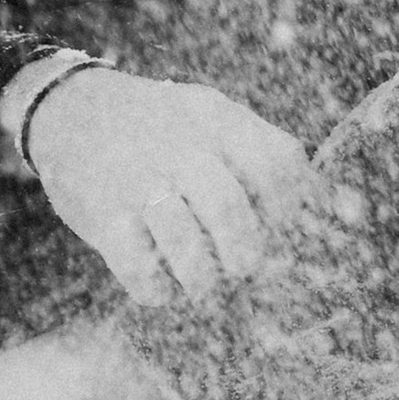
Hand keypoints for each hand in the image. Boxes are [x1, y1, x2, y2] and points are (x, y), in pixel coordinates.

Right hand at [22, 66, 319, 307]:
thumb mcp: (208, 115)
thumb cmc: (157, 127)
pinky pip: (142, 271)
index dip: (291, 209)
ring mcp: (139, 180)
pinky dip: (159, 291)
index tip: (279, 232)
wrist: (67, 108)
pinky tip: (159, 283)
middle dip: (245, 256)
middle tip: (240, 267)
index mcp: (217, 120)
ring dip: (204, 282)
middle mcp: (181, 147)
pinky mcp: (103, 214)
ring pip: (190, 249)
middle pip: (232, 211)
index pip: (280, 164)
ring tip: (202, 285)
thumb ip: (258, 152)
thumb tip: (331, 210)